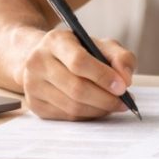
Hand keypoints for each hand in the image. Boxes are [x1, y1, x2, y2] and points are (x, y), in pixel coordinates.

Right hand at [14, 29, 135, 120]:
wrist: (42, 57)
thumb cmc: (76, 51)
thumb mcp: (99, 45)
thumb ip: (120, 57)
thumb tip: (125, 79)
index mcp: (54, 41)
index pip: (79, 62)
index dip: (103, 76)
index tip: (123, 87)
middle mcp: (38, 62)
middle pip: (76, 88)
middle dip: (105, 99)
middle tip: (124, 102)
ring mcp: (32, 85)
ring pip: (72, 106)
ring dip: (99, 110)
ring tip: (115, 105)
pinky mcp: (35, 104)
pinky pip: (67, 116)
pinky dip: (88, 116)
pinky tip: (98, 109)